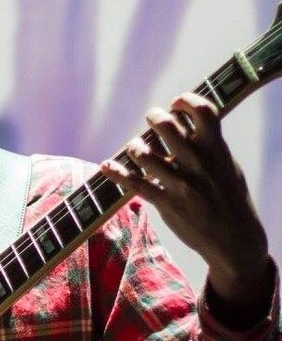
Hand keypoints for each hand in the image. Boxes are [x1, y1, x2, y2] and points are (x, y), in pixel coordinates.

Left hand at [101, 91, 270, 310]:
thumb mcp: (227, 167)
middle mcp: (198, 163)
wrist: (234, 238)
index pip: (203, 112)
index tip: (176, 103)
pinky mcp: (167, 203)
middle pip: (168, 127)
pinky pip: (135, 184)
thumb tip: (187, 124)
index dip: (186, 102)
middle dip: (155, 117)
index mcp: (217, 150)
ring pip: (146, 155)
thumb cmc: (229, 199)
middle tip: (151, 118)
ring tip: (135, 147)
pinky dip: (117, 173)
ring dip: (135, 146)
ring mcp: (181, 184)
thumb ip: (209, 146)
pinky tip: (107, 166)